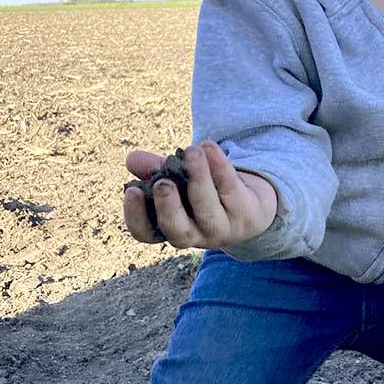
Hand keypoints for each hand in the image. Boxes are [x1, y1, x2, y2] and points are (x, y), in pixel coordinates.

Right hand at [122, 141, 276, 249]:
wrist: (252, 203)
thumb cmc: (206, 191)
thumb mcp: (179, 180)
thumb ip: (155, 170)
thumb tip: (131, 159)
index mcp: (171, 229)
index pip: (146, 233)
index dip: (135, 216)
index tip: (131, 191)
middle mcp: (196, 236)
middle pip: (178, 231)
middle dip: (169, 207)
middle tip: (162, 183)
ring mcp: (223, 229)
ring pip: (208, 209)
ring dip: (199, 178)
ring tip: (191, 151)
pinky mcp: (246, 215)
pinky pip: (231, 190)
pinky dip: (220, 166)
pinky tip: (209, 147)